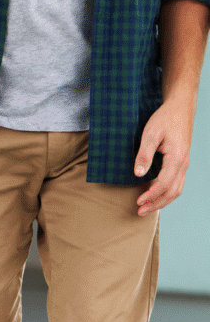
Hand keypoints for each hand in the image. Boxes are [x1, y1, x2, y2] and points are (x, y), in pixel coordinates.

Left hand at [134, 97, 193, 215]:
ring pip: (176, 189)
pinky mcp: (180, 162)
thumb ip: (144, 154)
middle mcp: (183, 165)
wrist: (179, 109)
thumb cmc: (164, 119)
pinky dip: (167, 192)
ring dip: (162, 200)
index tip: (138, 202)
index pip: (164, 184)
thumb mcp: (150, 134)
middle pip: (172, 192)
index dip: (151, 196)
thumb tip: (138, 174)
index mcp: (176, 159)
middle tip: (140, 211)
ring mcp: (183, 164)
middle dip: (156, 203)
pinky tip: (155, 194)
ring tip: (147, 207)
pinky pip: (176, 183)